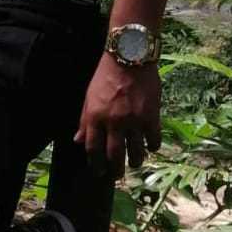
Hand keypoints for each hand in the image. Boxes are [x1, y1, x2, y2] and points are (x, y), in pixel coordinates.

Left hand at [74, 55, 161, 177]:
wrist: (129, 56)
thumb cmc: (106, 75)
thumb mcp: (89, 97)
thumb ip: (84, 120)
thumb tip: (77, 140)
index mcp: (95, 117)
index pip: (93, 148)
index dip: (95, 164)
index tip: (98, 172)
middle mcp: (114, 122)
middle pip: (114, 155)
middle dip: (115, 170)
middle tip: (117, 175)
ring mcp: (134, 120)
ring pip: (135, 152)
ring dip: (134, 162)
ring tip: (134, 163)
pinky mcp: (152, 116)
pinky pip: (153, 140)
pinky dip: (152, 147)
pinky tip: (150, 147)